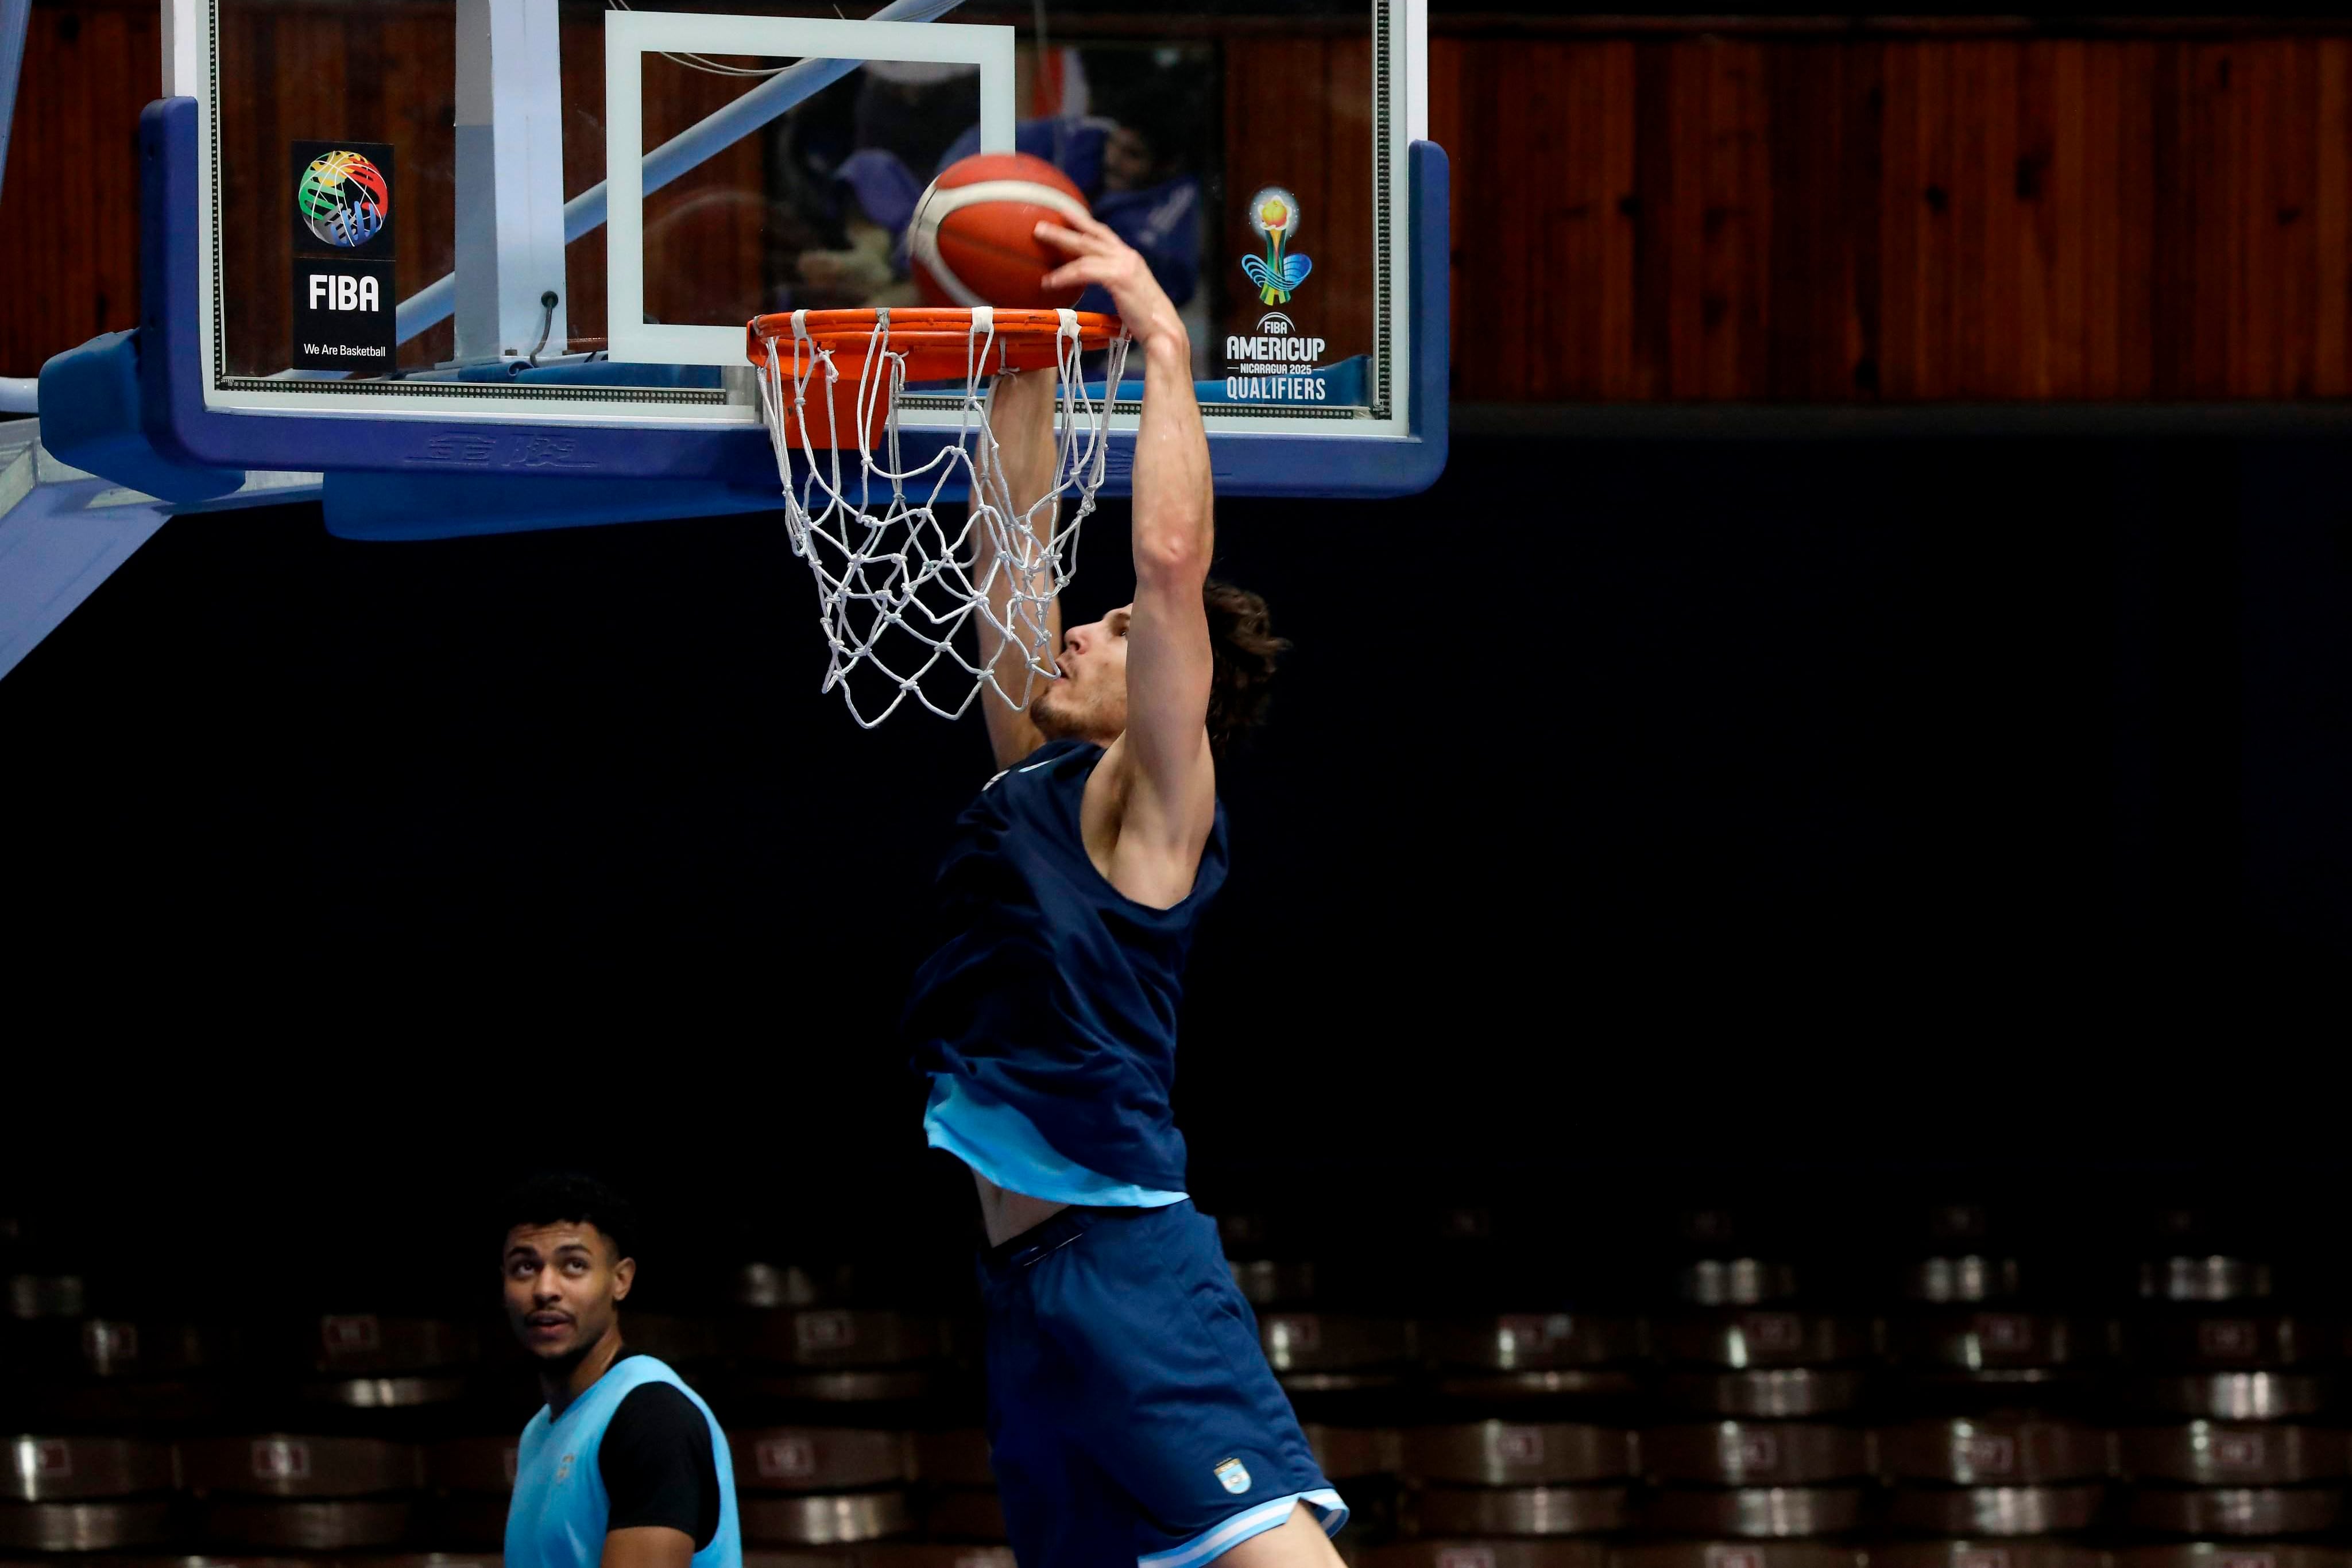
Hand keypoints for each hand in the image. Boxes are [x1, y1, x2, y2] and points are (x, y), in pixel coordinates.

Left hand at [1037, 215, 1184, 352]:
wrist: (1164, 330)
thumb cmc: (1146, 318)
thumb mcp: (1129, 292)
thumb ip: (1114, 281)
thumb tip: (1094, 282)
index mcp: (1130, 258)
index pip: (1103, 233)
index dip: (1084, 221)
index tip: (1066, 213)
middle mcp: (1127, 256)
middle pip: (1090, 236)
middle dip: (1065, 227)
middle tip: (1041, 225)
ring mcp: (1124, 265)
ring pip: (1084, 250)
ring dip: (1059, 244)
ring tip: (1039, 242)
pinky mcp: (1119, 278)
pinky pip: (1084, 272)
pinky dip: (1065, 275)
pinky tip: (1050, 282)